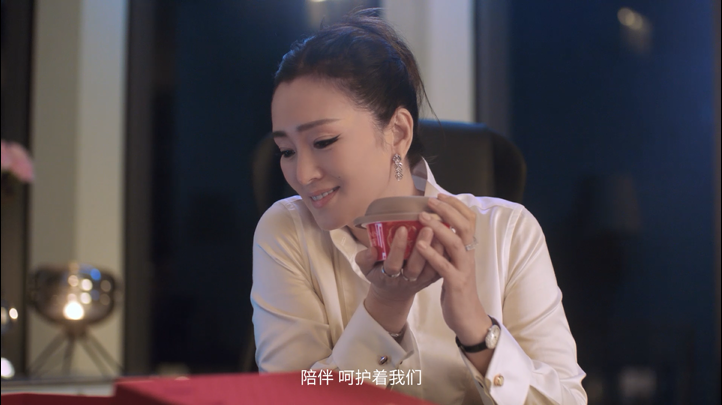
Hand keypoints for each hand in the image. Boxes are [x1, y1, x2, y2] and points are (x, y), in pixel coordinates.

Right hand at [355, 226, 442, 303]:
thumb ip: (364, 259)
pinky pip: (441, 268)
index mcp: (388, 276)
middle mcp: (406, 280)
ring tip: (442, 230)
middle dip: (422, 248)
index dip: (398, 248)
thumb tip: (372, 249)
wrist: (393, 292)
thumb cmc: (379, 273)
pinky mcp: (432, 279)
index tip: (402, 228)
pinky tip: (449, 238)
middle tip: (428, 228)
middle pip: (416, 267)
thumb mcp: (366, 268)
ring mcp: (421, 281)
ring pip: (432, 268)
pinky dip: (446, 254)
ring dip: (438, 250)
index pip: (393, 263)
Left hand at [416, 194, 490, 345]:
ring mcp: (463, 269)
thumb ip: (448, 247)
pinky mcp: (456, 284)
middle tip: (430, 200)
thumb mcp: (454, 263)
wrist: (468, 318)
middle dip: (448, 210)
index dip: (456, 205)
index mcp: (467, 249)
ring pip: (455, 243)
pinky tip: (419, 245)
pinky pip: (444, 266)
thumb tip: (436, 227)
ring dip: (439, 227)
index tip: (440, 195)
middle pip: (464, 226)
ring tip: (422, 217)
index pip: (468, 220)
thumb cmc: (457, 288)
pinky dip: (432, 254)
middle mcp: (468, 256)